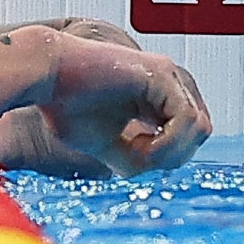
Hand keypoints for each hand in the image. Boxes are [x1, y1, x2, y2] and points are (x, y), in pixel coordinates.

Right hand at [40, 34, 211, 175]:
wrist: (42, 73)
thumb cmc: (62, 102)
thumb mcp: (103, 143)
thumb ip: (134, 158)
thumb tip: (155, 170)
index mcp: (155, 95)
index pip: (187, 134)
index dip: (165, 156)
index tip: (129, 157)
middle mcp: (166, 81)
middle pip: (200, 132)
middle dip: (173, 155)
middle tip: (136, 157)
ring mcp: (166, 75)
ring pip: (201, 127)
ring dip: (171, 151)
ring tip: (137, 152)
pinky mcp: (160, 74)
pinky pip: (188, 119)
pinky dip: (169, 143)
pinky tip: (139, 146)